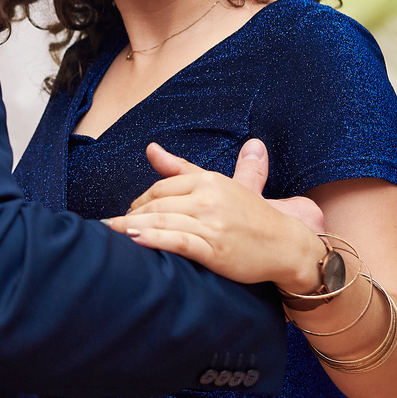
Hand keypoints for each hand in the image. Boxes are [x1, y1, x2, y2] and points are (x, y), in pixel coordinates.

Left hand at [104, 142, 323, 287]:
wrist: (286, 246)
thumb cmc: (252, 216)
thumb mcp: (219, 184)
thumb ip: (182, 167)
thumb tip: (151, 148)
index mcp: (209, 180)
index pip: (161, 188)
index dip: (139, 201)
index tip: (127, 213)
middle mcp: (208, 198)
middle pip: (156, 205)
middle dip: (131, 216)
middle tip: (111, 227)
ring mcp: (212, 223)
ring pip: (161, 222)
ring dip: (131, 228)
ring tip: (109, 234)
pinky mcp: (215, 249)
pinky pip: (177, 242)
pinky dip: (152, 240)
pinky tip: (134, 241)